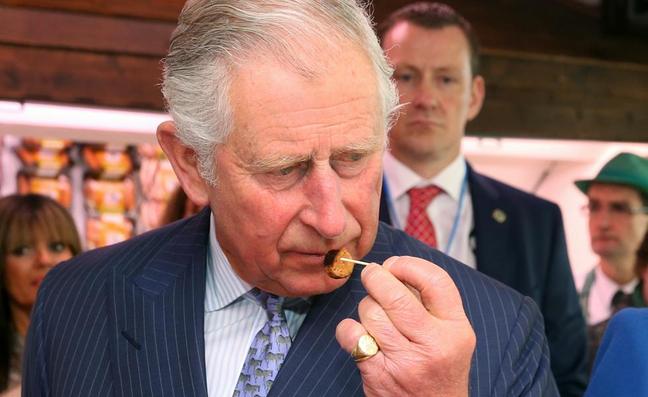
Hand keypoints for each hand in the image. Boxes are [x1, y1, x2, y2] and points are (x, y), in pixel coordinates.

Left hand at [336, 256, 475, 396]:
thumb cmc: (439, 369)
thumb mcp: (451, 337)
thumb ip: (430, 304)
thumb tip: (393, 269)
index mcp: (456, 329)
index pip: (435, 280)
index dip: (409, 265)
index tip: (395, 265)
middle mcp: (434, 345)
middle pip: (394, 294)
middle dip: (376, 277)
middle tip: (372, 276)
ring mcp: (406, 361)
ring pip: (371, 311)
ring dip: (366, 308)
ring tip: (375, 318)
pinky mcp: (379, 375)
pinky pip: (352, 334)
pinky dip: (349, 329)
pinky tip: (359, 335)